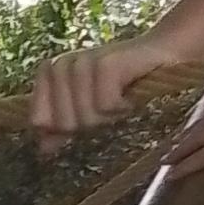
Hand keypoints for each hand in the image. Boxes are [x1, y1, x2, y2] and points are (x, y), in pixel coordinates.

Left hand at [27, 32, 173, 138]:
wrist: (164, 55)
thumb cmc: (123, 84)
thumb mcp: (88, 107)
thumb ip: (62, 126)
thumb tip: (43, 150)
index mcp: (50, 72)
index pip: (38, 120)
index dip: (64, 129)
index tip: (88, 114)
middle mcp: (61, 64)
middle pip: (63, 123)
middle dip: (91, 124)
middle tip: (109, 106)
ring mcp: (81, 62)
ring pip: (84, 117)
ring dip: (110, 117)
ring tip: (122, 100)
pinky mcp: (105, 63)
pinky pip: (105, 106)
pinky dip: (122, 107)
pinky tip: (131, 95)